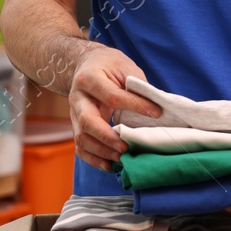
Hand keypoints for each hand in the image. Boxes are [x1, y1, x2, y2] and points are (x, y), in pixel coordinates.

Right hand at [68, 47, 161, 170]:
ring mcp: (74, 114)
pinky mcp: (77, 126)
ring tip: (122, 158)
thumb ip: (138, 86)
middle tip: (127, 147)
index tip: (156, 114)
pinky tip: (110, 165)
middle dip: (108, 137)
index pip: (112, 97)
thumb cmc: (109, 66)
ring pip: (81, 138)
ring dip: (102, 152)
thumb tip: (156, 109)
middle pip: (88, 122)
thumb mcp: (125, 67)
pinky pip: (80, 148)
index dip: (135, 106)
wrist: (86, 65)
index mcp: (89, 79)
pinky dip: (94, 159)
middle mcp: (77, 98)